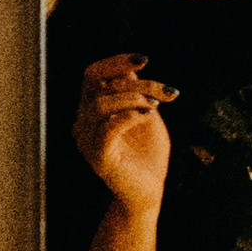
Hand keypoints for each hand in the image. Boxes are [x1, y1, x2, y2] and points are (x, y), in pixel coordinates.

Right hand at [73, 53, 172, 216]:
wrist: (149, 190)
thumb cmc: (147, 152)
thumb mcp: (145, 112)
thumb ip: (136, 91)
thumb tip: (132, 66)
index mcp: (92, 109)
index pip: (92, 75)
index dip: (115, 62)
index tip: (144, 60)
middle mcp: (83, 123)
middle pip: (101, 85)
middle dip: (139, 83)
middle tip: (167, 93)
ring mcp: (87, 141)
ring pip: (101, 104)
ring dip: (134, 98)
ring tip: (156, 107)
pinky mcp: (98, 158)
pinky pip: (107, 129)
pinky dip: (130, 116)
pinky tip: (148, 117)